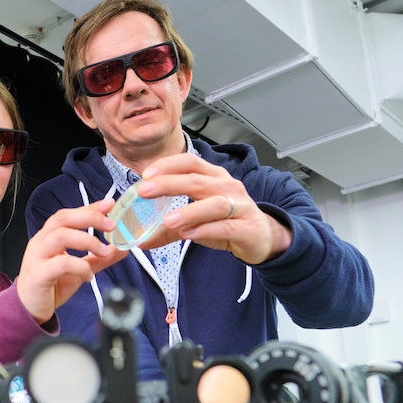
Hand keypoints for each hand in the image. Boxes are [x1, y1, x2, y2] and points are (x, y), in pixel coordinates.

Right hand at [17, 199, 126, 323]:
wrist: (29, 308)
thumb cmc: (50, 285)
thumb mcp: (80, 269)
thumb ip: (99, 258)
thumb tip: (121, 248)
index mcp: (49, 237)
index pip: (69, 215)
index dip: (90, 207)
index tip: (109, 204)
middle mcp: (41, 242)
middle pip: (63, 219)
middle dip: (89, 217)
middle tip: (110, 225)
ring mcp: (37, 257)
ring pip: (60, 236)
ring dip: (86, 240)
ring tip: (103, 251)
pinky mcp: (38, 274)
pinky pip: (60, 263)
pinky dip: (79, 267)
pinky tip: (88, 276)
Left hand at [135, 153, 290, 264]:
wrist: (262, 237)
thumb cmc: (228, 221)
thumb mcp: (196, 220)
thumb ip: (168, 228)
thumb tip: (140, 239)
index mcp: (214, 177)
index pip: (190, 162)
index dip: (167, 165)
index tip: (145, 175)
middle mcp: (227, 187)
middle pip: (196, 180)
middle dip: (168, 184)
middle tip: (144, 191)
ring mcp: (239, 206)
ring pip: (213, 204)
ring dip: (189, 211)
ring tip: (168, 221)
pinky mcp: (246, 228)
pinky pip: (225, 226)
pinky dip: (206, 230)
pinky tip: (189, 234)